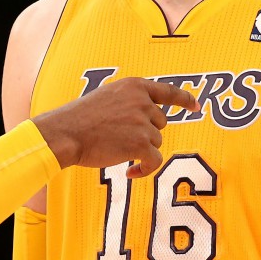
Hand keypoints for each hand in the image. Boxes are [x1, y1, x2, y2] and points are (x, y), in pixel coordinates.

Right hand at [31, 77, 194, 177]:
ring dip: (141, 150)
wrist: (64, 133)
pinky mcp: (141, 144)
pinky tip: (130, 173)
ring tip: (116, 150)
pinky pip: (154, 160)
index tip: (196, 106)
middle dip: (145, 133)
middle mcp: (142, 101)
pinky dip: (145, 169)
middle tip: (119, 138)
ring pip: (156, 141)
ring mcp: (142, 122)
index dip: (185, 100)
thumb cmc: (80, 119)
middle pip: (160, 123)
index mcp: (134, 86)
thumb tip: (152, 116)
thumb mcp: (107, 97)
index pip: (168, 91)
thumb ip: (130, 101)